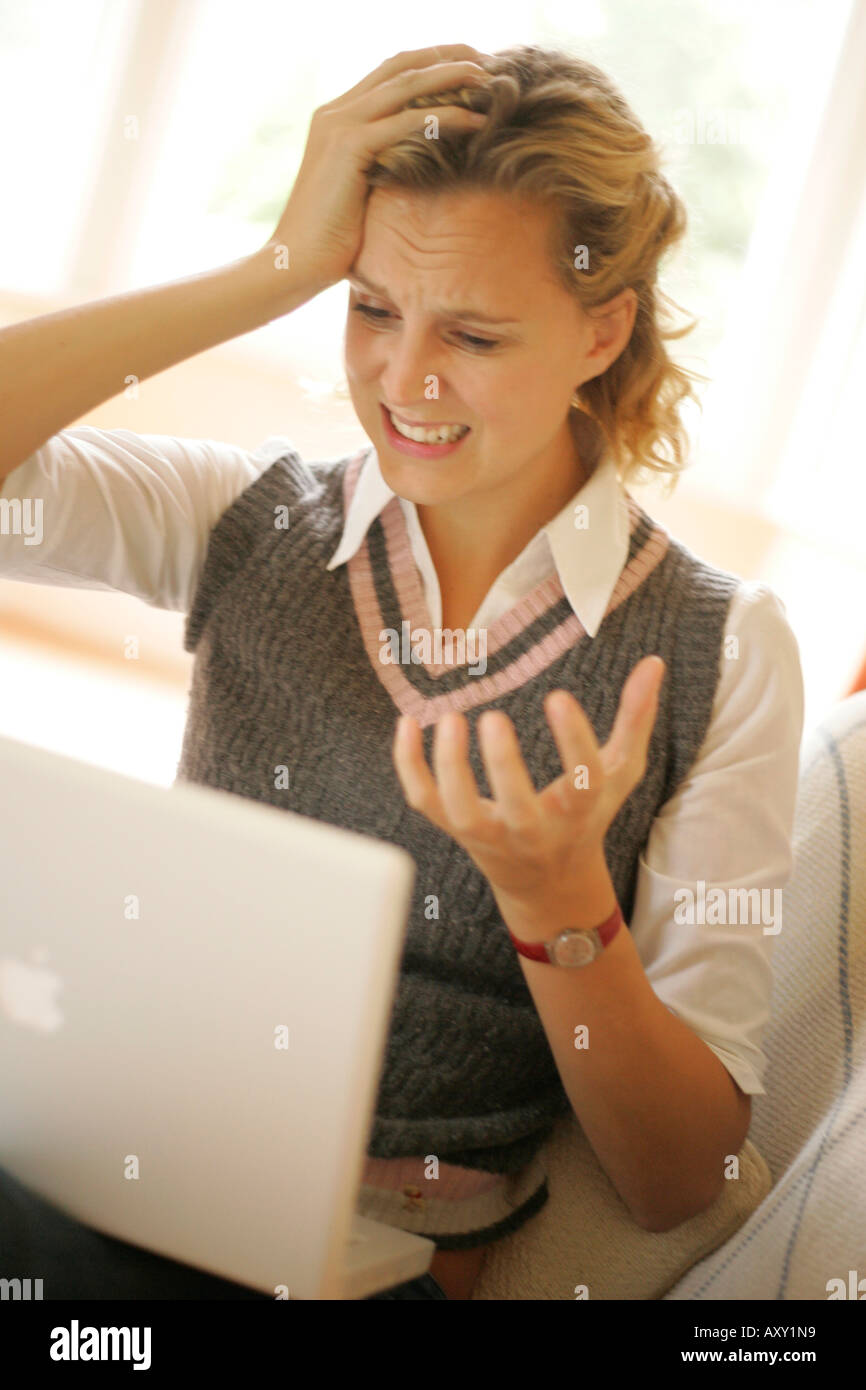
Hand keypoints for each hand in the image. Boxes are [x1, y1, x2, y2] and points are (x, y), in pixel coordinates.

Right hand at [268, 45, 491, 292]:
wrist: (296, 262)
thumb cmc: (330, 241)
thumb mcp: (359, 193)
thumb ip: (380, 166)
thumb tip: (418, 168)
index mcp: (335, 118)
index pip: (388, 74)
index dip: (429, 63)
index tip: (468, 66)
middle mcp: (335, 112)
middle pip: (399, 66)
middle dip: (446, 57)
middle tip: (487, 60)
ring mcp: (339, 125)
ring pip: (406, 84)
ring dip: (451, 76)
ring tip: (489, 78)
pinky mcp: (349, 146)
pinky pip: (407, 121)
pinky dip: (445, 115)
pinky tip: (475, 119)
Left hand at [392, 657, 664, 911]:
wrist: (547, 882)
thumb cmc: (585, 816)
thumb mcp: (618, 773)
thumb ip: (636, 719)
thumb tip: (654, 663)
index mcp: (577, 812)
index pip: (582, 781)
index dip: (573, 741)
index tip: (559, 697)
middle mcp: (532, 829)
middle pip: (517, 809)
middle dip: (504, 767)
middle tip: (493, 716)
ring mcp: (490, 832)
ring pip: (461, 810)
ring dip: (448, 767)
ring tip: (449, 717)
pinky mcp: (455, 829)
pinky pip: (424, 802)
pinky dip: (409, 766)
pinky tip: (408, 723)